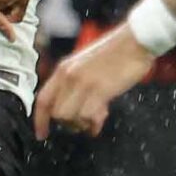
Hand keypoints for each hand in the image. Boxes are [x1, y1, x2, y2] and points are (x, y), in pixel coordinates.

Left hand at [32, 25, 158, 138]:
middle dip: (69, 123)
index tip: (41, 134)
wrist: (135, 41)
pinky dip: (93, 124)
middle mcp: (69, 76)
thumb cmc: (116, 52)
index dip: (39, 120)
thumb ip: (75, 84)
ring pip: (70, 118)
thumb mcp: (85, 65)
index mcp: (63, 68)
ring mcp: (84, 83)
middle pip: (56, 114)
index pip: (43, 100)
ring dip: (83, 123)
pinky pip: (88, 117)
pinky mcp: (100, 90)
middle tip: (83, 121)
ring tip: (95, 117)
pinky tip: (101, 120)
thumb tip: (73, 107)